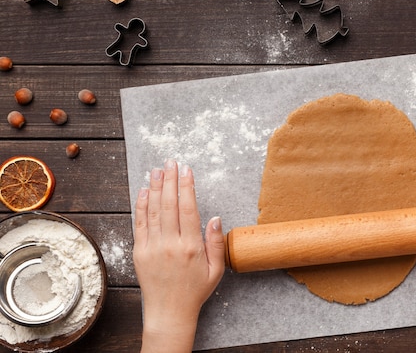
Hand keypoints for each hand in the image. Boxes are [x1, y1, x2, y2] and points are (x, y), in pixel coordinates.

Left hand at [133, 159, 224, 352]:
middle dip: (170, 180)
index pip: (188, 209)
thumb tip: (215, 218)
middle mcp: (170, 244)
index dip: (187, 187)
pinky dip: (141, 206)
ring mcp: (152, 247)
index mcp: (191, 247)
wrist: (169, 312)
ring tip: (157, 170)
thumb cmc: (195, 291)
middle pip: (169, 204)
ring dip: (155, 187)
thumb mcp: (216, 270)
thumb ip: (216, 243)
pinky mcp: (139, 252)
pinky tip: (144, 191)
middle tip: (171, 162)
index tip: (187, 170)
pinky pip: (139, 224)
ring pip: (153, 211)